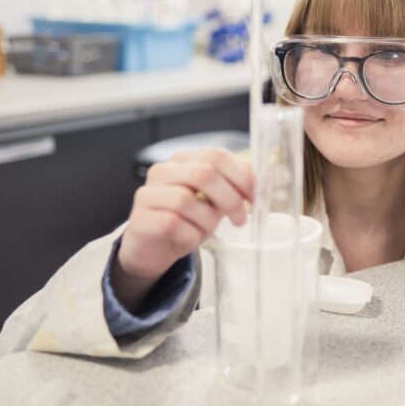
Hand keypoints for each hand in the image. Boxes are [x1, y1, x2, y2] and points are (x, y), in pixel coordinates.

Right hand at [112, 148, 253, 310]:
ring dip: (207, 221)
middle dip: (229, 199)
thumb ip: (232, 189)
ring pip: (186, 201)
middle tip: (240, 219)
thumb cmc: (186, 222)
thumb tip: (263, 183)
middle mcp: (162, 171)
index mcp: (184, 161)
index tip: (257, 197)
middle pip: (204, 174)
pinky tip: (190, 239)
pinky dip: (191, 235)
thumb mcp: (213, 203)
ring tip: (207, 231)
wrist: (153, 250)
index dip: (242, 175)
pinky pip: (172, 224)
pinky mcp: (140, 219)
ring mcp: (148, 194)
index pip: (217, 155)